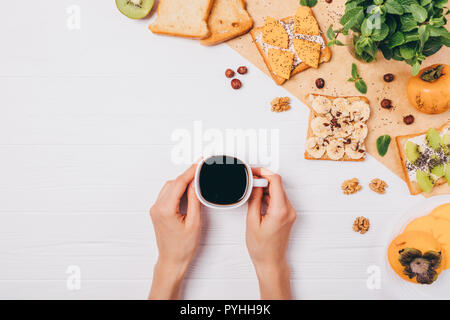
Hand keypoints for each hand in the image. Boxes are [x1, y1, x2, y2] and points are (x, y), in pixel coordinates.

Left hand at [149, 164, 201, 299]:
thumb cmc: (182, 247)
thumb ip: (195, 201)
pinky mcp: (156, 212)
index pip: (179, 183)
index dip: (191, 172)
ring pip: (169, 187)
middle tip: (200, 170)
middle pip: (173, 183)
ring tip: (196, 179)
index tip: (199, 164)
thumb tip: (195, 184)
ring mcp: (155, 209)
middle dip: (187, 175)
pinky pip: (166, 194)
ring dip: (181, 182)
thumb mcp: (194, 222)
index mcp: (165, 209)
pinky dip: (176, 189)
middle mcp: (157, 208)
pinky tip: (186, 189)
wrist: (172, 260)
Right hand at [246, 168, 296, 299]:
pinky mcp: (288, 216)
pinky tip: (258, 200)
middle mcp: (288, 210)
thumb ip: (253, 200)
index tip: (254, 172)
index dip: (264, 173)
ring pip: (278, 191)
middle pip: (278, 185)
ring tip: (252, 192)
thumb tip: (254, 185)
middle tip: (250, 180)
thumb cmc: (262, 248)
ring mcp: (290, 213)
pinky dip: (269, 196)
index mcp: (280, 210)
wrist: (271, 262)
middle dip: (263, 180)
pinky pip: (279, 199)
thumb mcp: (252, 221)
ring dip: (265, 188)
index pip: (276, 181)